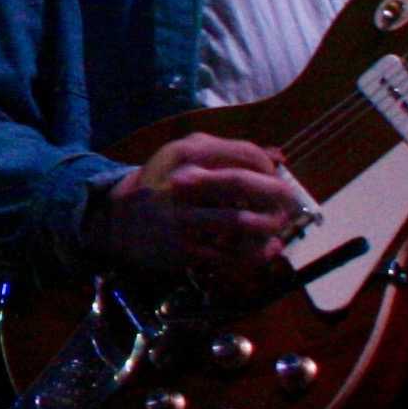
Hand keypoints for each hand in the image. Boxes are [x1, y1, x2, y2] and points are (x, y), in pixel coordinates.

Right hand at [85, 131, 303, 281]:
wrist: (119, 221)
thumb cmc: (162, 184)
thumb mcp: (187, 157)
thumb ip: (230, 154)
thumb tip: (279, 157)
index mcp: (187, 153)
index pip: (246, 155)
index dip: (269, 168)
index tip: (276, 178)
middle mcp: (184, 181)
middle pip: (244, 184)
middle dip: (276, 196)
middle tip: (288, 205)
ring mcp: (182, 217)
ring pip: (241, 222)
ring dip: (268, 227)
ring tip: (278, 229)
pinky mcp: (183, 249)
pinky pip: (229, 254)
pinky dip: (254, 255)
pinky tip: (264, 251)